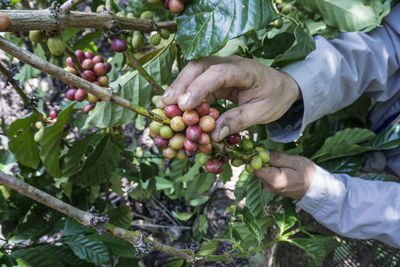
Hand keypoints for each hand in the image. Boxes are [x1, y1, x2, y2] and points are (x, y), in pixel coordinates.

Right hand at [158, 56, 299, 141]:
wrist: (283, 86)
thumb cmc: (275, 98)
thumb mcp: (261, 113)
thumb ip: (238, 121)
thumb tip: (213, 135)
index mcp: (245, 70)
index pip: (218, 74)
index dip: (199, 88)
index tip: (184, 106)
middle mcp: (229, 63)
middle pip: (199, 66)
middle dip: (180, 85)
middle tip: (165, 106)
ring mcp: (220, 67)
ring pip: (194, 72)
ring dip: (178, 88)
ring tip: (164, 107)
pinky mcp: (215, 75)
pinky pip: (197, 82)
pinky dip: (185, 94)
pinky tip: (176, 107)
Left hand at [255, 151, 314, 198]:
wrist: (316, 188)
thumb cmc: (307, 174)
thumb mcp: (294, 161)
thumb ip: (277, 158)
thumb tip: (263, 152)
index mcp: (274, 181)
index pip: (255, 168)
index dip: (256, 156)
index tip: (262, 147)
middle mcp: (269, 187)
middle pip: (257, 169)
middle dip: (261, 158)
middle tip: (269, 149)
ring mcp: (270, 188)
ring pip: (262, 172)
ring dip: (266, 163)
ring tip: (278, 158)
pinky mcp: (272, 187)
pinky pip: (267, 175)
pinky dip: (270, 168)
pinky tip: (279, 165)